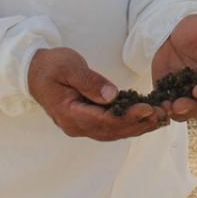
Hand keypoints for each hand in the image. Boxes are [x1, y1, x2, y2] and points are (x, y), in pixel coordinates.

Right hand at [28, 47, 167, 140]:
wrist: (33, 71)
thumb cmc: (50, 65)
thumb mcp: (68, 67)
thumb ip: (89, 81)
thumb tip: (111, 95)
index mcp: (70, 114)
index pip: (103, 121)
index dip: (128, 117)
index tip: (148, 109)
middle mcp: (76, 126)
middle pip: (111, 131)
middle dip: (138, 124)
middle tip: (162, 115)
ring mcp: (81, 125)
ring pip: (113, 132)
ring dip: (137, 127)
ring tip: (160, 119)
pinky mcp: (87, 120)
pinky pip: (110, 126)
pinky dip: (129, 123)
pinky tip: (146, 118)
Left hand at [150, 14, 196, 122]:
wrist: (174, 30)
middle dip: (193, 108)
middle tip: (178, 105)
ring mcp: (187, 93)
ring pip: (187, 112)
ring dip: (178, 113)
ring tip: (165, 107)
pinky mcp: (169, 93)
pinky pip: (167, 107)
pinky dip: (162, 109)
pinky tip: (155, 106)